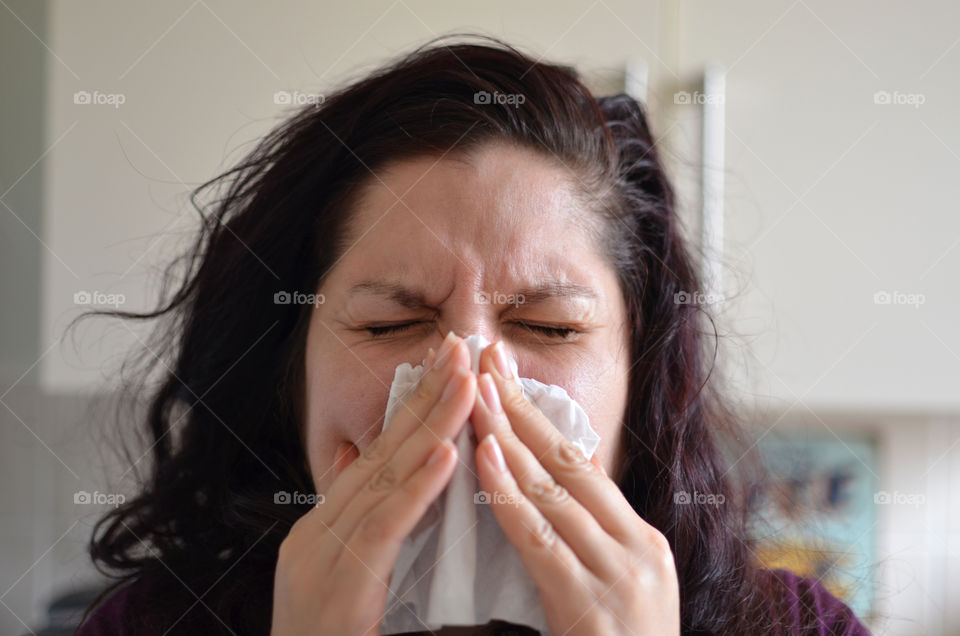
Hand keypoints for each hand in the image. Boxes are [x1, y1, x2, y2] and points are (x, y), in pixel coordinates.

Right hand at [271, 333, 475, 634]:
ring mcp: (320, 557)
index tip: (451, 365)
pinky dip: (416, 488)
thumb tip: (377, 469)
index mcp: (327, 529)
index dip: (416, 408)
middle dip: (426, 397)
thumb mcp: (350, 581)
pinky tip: (446, 454)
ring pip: (384, 480)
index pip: (379, 457)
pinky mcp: (337, 587)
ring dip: (430, 426)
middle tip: (461, 347)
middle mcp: (319, 532)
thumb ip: (366, 527)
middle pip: (382, 454)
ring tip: (466, 381)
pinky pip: (383, 530)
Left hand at [469, 341, 680, 635]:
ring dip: (508, 436)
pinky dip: (509, 496)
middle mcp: (638, 547)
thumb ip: (582, 545)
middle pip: (568, 462)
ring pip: (554, 491)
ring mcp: (621, 576)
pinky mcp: (593, 608)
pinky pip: (541, 541)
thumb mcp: (612, 592)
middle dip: (521, 406)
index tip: (503, 373)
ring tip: (474, 391)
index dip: (539, 415)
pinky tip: (484, 459)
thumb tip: (538, 495)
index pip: (582, 463)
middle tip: (484, 357)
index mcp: (640, 540)